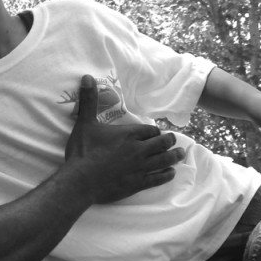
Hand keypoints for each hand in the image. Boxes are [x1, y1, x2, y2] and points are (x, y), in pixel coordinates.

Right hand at [64, 75, 184, 202]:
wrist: (80, 181)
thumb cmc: (82, 151)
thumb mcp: (84, 123)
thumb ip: (89, 100)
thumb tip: (87, 77)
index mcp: (129, 134)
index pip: (151, 130)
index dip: (155, 131)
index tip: (157, 132)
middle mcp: (139, 150)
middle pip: (162, 144)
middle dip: (170, 141)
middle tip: (174, 140)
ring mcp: (140, 168)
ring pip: (165, 160)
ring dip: (174, 156)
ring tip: (181, 154)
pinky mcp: (138, 184)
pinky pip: (158, 179)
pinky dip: (167, 175)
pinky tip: (171, 173)